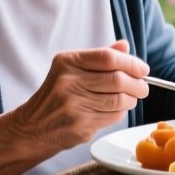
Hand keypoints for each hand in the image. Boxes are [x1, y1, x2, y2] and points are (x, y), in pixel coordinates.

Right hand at [10, 40, 148, 150]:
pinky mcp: (80, 126)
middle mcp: (68, 83)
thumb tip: (125, 46)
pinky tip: (116, 109)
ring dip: (132, 99)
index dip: (131, 63)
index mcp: (67, 63)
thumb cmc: (55, 94)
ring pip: (119, 100)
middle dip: (138, 84)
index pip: (108, 58)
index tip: (143, 69)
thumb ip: (98, 58)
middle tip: (143, 87)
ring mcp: (74, 106)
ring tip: (132, 98)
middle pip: (117, 80)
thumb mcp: (70, 70)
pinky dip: (121, 112)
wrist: (31, 127)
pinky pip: (113, 116)